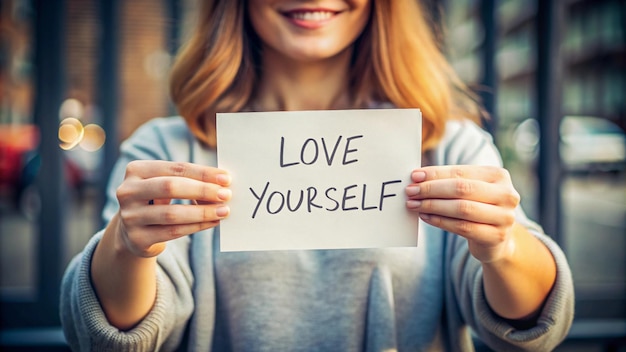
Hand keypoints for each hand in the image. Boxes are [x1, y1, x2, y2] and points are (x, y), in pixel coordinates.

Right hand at [114, 160, 230, 256]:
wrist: (132, 233)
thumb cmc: (157, 201)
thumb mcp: (166, 186)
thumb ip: (188, 181)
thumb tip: (222, 184)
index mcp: (136, 170)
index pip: (175, 168)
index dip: (203, 173)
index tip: (226, 178)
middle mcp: (127, 191)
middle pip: (170, 187)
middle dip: (202, 190)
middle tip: (226, 195)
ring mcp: (130, 216)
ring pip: (172, 213)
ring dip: (203, 212)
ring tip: (223, 211)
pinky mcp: (137, 238)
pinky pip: (173, 232)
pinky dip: (197, 226)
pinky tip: (212, 222)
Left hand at [405, 165, 520, 262]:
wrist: (496, 239)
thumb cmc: (477, 207)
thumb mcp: (469, 191)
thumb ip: (448, 181)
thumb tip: (416, 177)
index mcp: (498, 176)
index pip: (461, 172)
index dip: (435, 174)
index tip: (414, 176)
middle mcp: (506, 194)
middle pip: (462, 189)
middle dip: (432, 189)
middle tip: (411, 191)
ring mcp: (504, 217)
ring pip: (462, 209)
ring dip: (433, 206)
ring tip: (414, 205)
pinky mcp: (496, 236)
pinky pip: (462, 227)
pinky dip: (440, 221)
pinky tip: (425, 217)